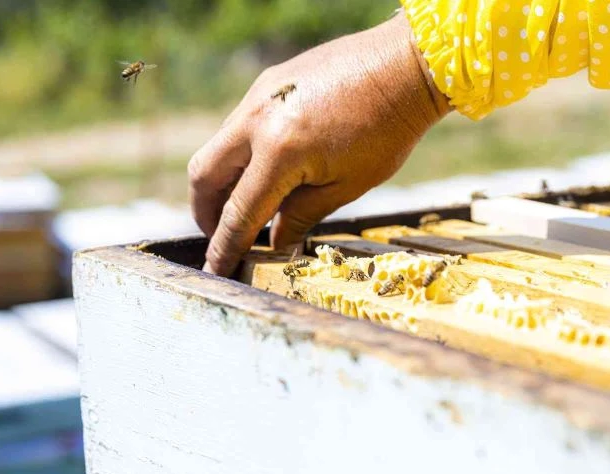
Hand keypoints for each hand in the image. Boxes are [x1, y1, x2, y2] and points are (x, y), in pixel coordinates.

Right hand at [188, 11, 450, 275]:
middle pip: (205, 175)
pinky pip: (238, 126)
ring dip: (222, 183)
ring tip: (247, 208)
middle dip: (206, 213)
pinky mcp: (268, 83)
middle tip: (222, 237)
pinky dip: (241, 156)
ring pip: (217, 148)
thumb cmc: (387, 130)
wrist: (404, 66)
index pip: (240, 212)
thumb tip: (275, 243)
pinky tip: (268, 172)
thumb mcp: (347, 185)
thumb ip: (302, 216)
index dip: (225, 247)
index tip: (215, 270)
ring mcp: (259, 96)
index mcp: (280, 152)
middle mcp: (257, 120)